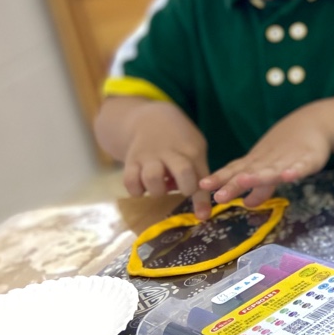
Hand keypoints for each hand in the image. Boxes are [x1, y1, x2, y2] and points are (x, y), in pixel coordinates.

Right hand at [121, 102, 210, 216]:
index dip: (202, 199)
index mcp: (191, 151)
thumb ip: (198, 173)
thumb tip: (200, 206)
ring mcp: (149, 156)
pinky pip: (130, 181)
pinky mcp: (131, 161)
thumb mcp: (194, 148)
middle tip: (181, 189)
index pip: (201, 176)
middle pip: (183, 172)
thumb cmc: (178, 140)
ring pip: (153, 178)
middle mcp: (171, 153)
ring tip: (159, 187)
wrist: (149, 118)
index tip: (203, 216)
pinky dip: (136, 190)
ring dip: (157, 190)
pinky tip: (142, 187)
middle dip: (185, 188)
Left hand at [199, 102, 333, 211]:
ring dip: (258, 176)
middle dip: (234, 183)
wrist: (314, 123)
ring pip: (272, 170)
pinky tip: (289, 176)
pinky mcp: (309, 159)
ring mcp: (288, 159)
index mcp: (257, 162)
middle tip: (219, 195)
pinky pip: (302, 166)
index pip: (235, 170)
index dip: (220, 177)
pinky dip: (295, 170)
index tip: (202, 185)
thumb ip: (258, 186)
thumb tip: (247, 203)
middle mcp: (269, 161)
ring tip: (244, 180)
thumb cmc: (287, 147)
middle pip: (250, 172)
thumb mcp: (270, 166)